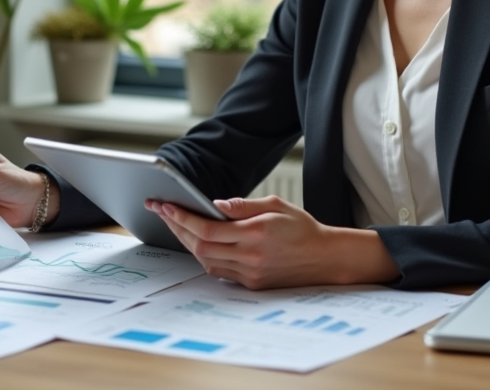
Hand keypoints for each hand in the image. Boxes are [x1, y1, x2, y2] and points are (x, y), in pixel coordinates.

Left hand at [145, 195, 396, 289]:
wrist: (326, 258)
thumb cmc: (303, 228)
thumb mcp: (275, 205)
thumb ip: (243, 205)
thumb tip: (214, 204)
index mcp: (255, 233)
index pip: (207, 228)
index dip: (182, 217)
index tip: (165, 205)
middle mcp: (250, 257)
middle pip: (200, 247)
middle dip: (178, 228)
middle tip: (163, 212)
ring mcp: (250, 274)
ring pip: (206, 261)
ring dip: (189, 243)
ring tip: (178, 225)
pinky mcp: (252, 284)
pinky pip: (220, 271)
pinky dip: (206, 256)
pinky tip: (201, 243)